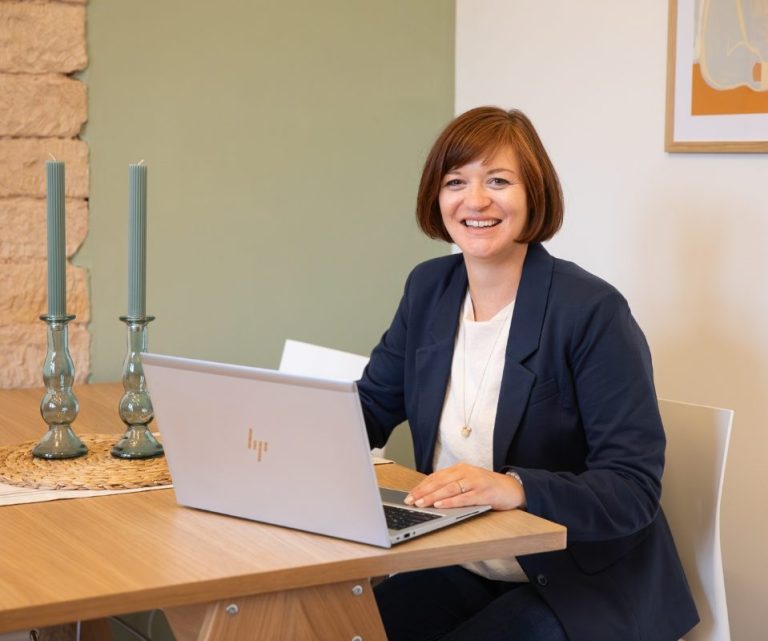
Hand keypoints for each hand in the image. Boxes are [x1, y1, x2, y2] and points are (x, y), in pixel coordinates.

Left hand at [403, 462, 525, 510]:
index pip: (436, 477)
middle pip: (440, 482)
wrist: (512, 488)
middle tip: (410, 500)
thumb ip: (452, 485)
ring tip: (421, 503)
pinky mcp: (483, 493)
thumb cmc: (487, 487)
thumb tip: (430, 494)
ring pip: (449, 489)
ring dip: (433, 497)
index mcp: (460, 469)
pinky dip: (450, 502)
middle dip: (423, 492)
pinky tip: (440, 505)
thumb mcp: (468, 482)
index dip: (422, 486)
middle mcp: (466, 472)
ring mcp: (475, 482)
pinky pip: (464, 498)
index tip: (410, 495)